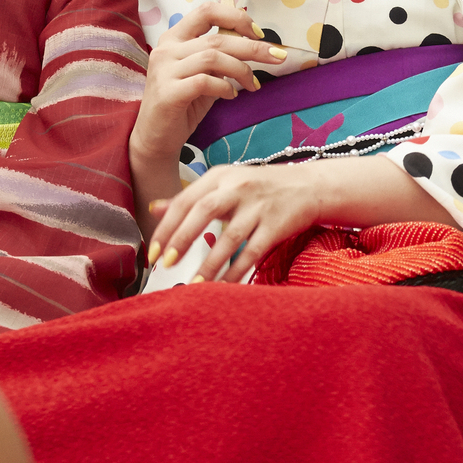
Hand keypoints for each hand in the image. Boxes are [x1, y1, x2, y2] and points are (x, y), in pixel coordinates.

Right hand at [128, 1, 283, 215]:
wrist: (157, 137)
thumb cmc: (185, 103)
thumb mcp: (205, 73)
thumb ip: (221, 56)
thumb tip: (254, 41)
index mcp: (175, 38)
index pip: (206, 11)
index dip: (236, 18)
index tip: (258, 33)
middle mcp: (166, 49)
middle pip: (216, 39)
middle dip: (252, 47)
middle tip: (277, 57)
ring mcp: (164, 70)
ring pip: (213, 58)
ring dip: (241, 70)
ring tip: (252, 85)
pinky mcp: (168, 92)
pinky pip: (204, 81)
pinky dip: (224, 87)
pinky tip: (231, 95)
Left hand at [146, 161, 327, 283]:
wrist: (309, 186)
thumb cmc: (261, 187)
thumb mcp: (225, 183)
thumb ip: (191, 196)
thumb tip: (154, 209)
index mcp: (220, 176)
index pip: (185, 200)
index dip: (166, 227)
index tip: (153, 252)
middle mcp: (238, 187)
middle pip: (203, 211)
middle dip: (182, 239)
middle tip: (167, 264)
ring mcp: (259, 206)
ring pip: (229, 237)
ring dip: (210, 263)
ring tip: (194, 285)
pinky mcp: (276, 224)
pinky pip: (253, 252)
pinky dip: (237, 270)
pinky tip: (225, 285)